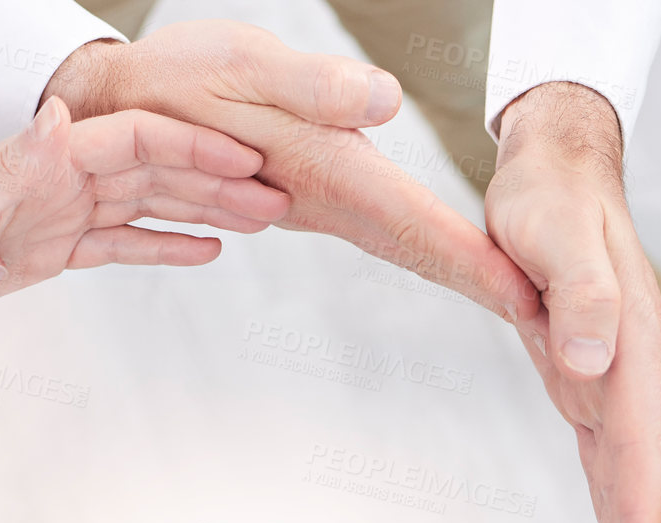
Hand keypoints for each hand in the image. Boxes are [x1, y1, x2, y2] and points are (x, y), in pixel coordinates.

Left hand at [0, 97, 289, 327]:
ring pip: (149, 205)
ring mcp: (60, 215)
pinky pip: (122, 246)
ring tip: (266, 219)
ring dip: (206, 209)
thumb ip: (6, 165)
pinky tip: (209, 249)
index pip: (134, 139)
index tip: (246, 157)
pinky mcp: (53, 253)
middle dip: (220, 178)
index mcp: (41, 158)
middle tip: (283, 196)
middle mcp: (59, 179)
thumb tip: (57, 117)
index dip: (192, 144)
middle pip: (156, 168)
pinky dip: (165, 247)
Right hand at [46, 24, 536, 319]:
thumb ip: (310, 90)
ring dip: (451, 270)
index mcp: (319, 172)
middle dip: (482, 282)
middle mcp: (319, 200)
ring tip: (514, 293)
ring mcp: (308, 205)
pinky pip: (367, 232)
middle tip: (549, 318)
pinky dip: (412, 248)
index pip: (411, 226)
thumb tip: (382, 104)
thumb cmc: (169, 80)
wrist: (110, 111)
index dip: (471, 264)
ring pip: (394, 243)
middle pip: (415, 247)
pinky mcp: (296, 198)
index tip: (527, 302)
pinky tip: (444, 259)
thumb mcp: (237, 66)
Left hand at [488, 83, 660, 522]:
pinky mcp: (590, 386)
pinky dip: (616, 508)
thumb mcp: (554, 235)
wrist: (559, 171)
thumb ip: (579, 296)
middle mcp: (627, 379)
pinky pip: (605, 460)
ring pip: (625, 482)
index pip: (637, 458)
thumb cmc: (549, 199)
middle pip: (639, 486)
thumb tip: (593, 363)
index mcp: (627, 353)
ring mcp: (612, 386)